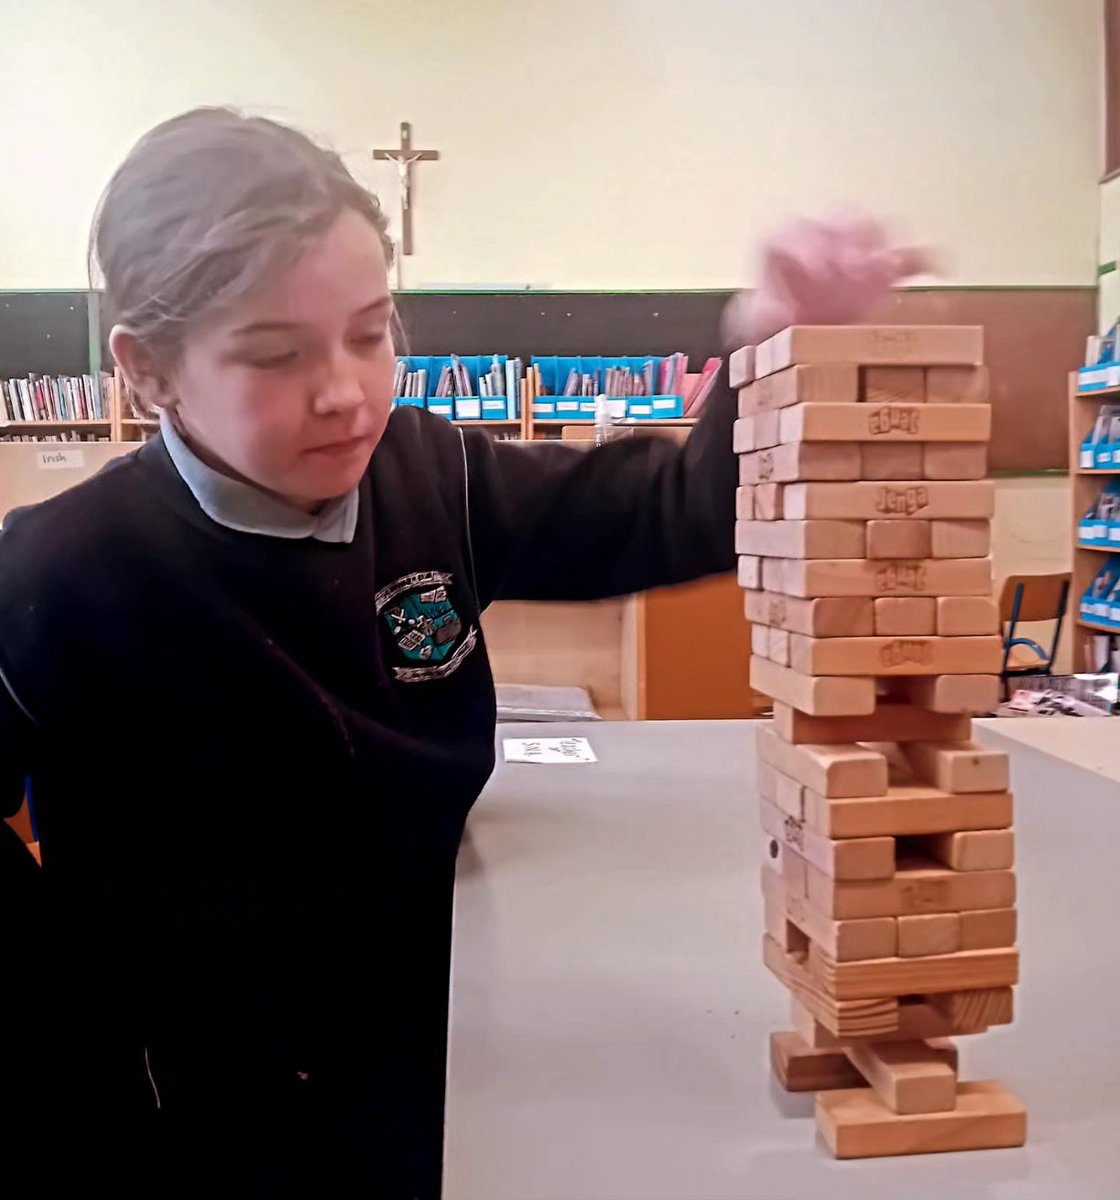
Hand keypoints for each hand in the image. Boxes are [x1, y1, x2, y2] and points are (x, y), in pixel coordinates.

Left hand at [722, 213, 933, 347]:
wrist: (797, 331)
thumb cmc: (774, 322)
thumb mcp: (758, 324)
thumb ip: (760, 317)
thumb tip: (771, 314)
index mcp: (785, 244)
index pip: (793, 230)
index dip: (808, 246)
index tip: (819, 272)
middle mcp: (822, 237)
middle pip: (839, 219)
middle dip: (849, 240)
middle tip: (856, 269)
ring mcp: (856, 249)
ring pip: (873, 228)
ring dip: (882, 245)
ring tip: (885, 270)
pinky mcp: (883, 269)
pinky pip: (910, 254)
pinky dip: (927, 257)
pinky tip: (940, 270)